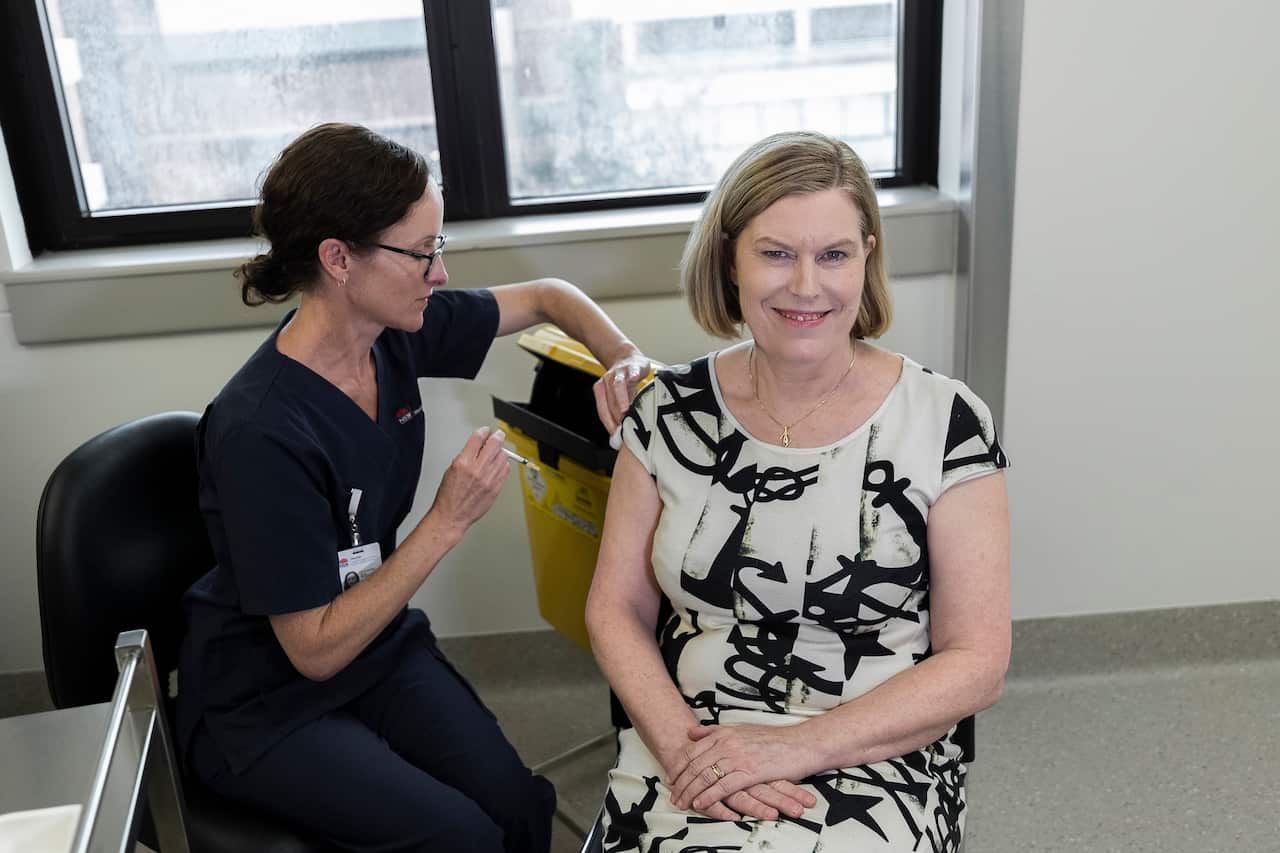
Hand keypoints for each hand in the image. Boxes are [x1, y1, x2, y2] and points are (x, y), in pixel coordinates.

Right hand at [427, 427, 509, 532]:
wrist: (452, 516)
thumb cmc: (448, 496)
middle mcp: (478, 469)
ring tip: (497, 452)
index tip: (486, 431)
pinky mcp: (496, 488)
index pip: (478, 439)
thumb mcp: (451, 469)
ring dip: (501, 451)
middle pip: (494, 444)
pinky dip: (503, 465)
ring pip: (503, 456)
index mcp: (463, 463)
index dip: (483, 432)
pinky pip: (505, 470)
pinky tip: (499, 465)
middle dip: (497, 437)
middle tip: (498, 435)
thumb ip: (466, 456)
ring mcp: (489, 479)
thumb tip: (477, 447)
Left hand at [593, 349, 650, 434]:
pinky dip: (633, 375)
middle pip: (610, 401)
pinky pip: (632, 371)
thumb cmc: (624, 381)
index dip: (609, 424)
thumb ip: (618, 412)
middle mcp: (608, 382)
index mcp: (602, 391)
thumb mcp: (619, 397)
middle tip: (625, 428)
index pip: (603, 411)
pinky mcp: (634, 366)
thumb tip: (621, 434)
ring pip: (617, 386)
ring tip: (626, 410)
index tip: (617, 435)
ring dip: (621, 399)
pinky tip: (635, 379)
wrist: (626, 357)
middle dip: (617, 416)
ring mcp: (620, 373)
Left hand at [669, 723, 820, 814]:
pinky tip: (700, 804)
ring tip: (682, 802)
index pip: (692, 751)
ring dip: (690, 792)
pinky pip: (723, 787)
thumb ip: (715, 731)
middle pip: (695, 765)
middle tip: (672, 794)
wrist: (799, 744)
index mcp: (723, 733)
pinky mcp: (749, 772)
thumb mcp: (740, 729)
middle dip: (680, 782)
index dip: (678, 765)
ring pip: (705, 776)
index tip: (670, 777)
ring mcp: (738, 757)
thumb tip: (691, 732)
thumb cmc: (771, 739)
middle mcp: (727, 743)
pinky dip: (709, 796)